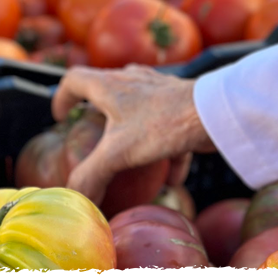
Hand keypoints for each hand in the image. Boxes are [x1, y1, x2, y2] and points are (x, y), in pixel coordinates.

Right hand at [52, 64, 215, 206]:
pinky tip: (172, 179)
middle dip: (98, 117)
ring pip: (138, 108)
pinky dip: (167, 152)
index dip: (62, 97)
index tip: (62, 118)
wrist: (215, 113)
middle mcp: (132, 81)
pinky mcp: (182, 105)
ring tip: (132, 160)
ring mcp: (159, 90)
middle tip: (95, 139)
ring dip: (132, 134)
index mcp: (109, 86)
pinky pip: (168, 128)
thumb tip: (74, 197)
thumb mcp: (119, 153)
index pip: (74, 79)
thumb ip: (91, 176)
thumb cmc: (163, 124)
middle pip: (105, 91)